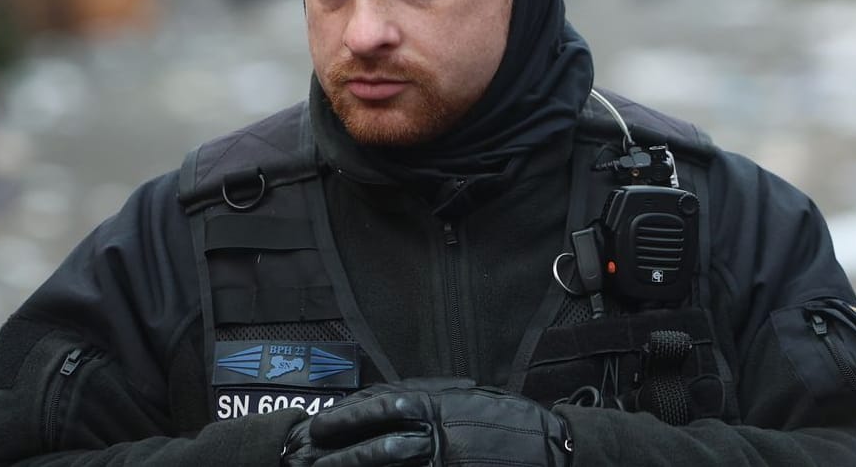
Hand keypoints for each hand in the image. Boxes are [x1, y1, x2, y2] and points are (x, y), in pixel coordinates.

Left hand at [280, 378, 571, 466]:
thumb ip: (426, 397)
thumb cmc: (508, 420)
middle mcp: (439, 427)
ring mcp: (446, 456)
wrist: (553, 447)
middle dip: (335, 446)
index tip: (318, 423)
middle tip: (302, 454)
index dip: (344, 415)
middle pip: (374, 436)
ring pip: (386, 461)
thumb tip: (383, 401)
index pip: (378, 403)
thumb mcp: (465, 395)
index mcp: (438, 401)